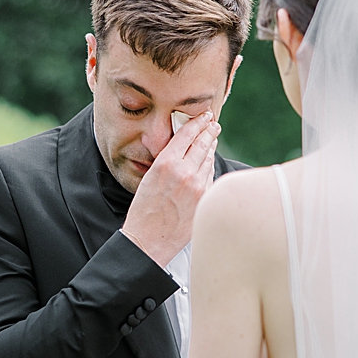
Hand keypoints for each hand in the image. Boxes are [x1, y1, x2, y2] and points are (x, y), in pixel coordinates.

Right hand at [120, 109, 219, 265]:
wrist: (147, 240)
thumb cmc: (143, 212)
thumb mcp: (148, 178)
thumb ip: (167, 161)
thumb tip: (182, 149)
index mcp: (165, 164)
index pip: (187, 134)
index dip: (197, 122)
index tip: (204, 116)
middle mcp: (184, 173)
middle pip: (203, 143)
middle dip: (209, 131)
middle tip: (213, 124)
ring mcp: (197, 186)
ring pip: (208, 160)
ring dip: (210, 149)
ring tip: (212, 141)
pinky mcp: (204, 199)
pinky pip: (210, 177)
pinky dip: (209, 168)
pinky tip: (208, 164)